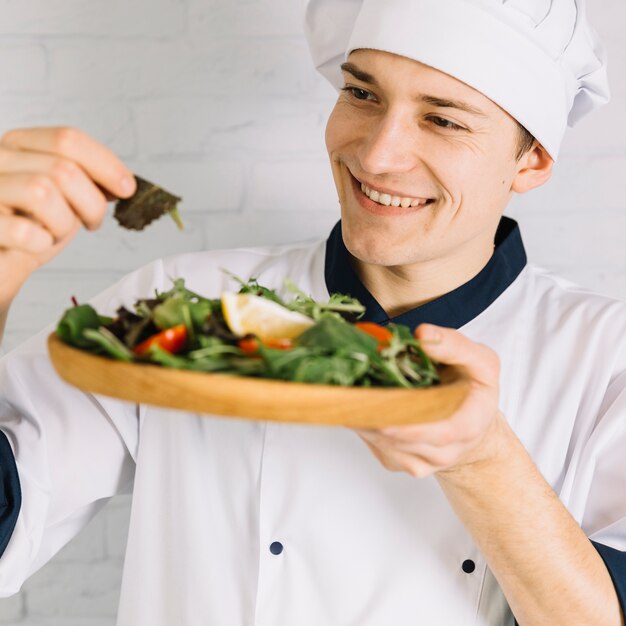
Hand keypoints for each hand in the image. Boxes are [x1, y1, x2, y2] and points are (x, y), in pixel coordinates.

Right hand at [0, 127, 135, 307]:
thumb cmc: (29, 228)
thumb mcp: (66, 199)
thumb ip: (88, 183)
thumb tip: (124, 182)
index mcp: (19, 145)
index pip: (68, 140)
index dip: (105, 165)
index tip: (127, 188)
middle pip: (63, 168)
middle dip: (91, 203)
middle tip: (91, 222)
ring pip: (42, 191)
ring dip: (64, 222)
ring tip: (56, 233)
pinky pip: (23, 230)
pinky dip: (42, 243)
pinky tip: (37, 244)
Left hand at [355, 324, 501, 477]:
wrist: (468, 423)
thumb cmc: (472, 387)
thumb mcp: (479, 360)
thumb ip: (454, 345)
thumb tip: (423, 334)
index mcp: (467, 426)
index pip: (441, 433)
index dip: (412, 426)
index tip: (386, 416)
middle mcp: (443, 452)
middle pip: (404, 440)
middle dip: (378, 415)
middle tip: (354, 392)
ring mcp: (418, 462)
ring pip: (383, 444)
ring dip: (366, 418)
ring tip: (353, 392)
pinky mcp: (395, 462)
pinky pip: (373, 446)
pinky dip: (362, 423)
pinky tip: (360, 402)